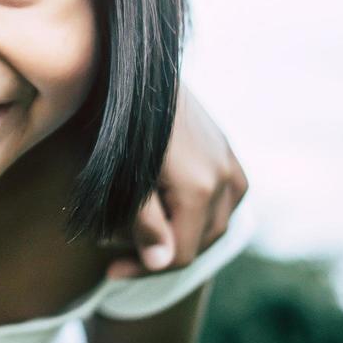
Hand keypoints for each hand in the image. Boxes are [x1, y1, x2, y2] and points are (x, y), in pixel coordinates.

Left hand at [108, 86, 247, 278]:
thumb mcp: (124, 176)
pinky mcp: (231, 156)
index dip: (142, 269)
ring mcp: (233, 167)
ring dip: (176, 235)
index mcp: (200, 188)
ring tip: (136, 230)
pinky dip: (194, 215)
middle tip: (116, 250)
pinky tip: (164, 209)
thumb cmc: (121, 122)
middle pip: (197, 243)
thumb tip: (160, 262)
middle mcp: (226, 179)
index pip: (178, 254)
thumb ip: (143, 222)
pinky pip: (222, 203)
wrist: (138, 73)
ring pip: (211, 226)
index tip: (109, 269)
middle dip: (156, 252)